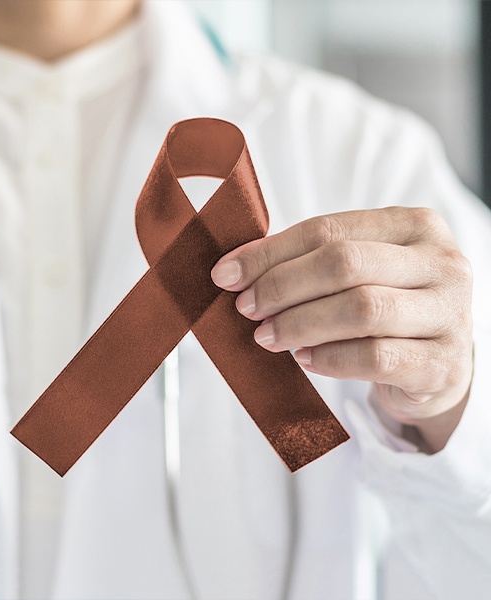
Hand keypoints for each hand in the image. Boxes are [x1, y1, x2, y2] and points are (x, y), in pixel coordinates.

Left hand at [211, 207, 472, 451]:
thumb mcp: (358, 273)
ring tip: (268, 336)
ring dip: (300, 324)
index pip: (328, 230)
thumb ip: (308, 262)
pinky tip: (305, 360)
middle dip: (282, 286)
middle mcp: (441, 263)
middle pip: (344, 264)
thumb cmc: (386, 308)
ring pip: (361, 310)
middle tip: (246, 308)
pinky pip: (375, 357)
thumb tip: (235, 270)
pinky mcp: (442, 364)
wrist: (437, 364)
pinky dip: (330, 359)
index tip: (227, 274)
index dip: (269, 253)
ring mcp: (449, 314)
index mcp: (413, 226)